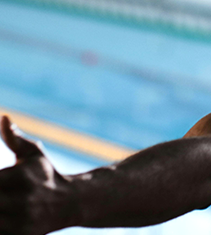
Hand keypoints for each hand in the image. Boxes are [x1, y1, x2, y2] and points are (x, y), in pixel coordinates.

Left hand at [0, 116, 75, 234]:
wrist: (72, 202)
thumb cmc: (47, 174)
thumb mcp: (34, 154)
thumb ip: (14, 138)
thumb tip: (4, 117)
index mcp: (20, 178)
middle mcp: (22, 200)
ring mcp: (21, 222)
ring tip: (1, 201)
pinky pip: (1, 232)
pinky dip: (0, 225)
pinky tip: (3, 214)